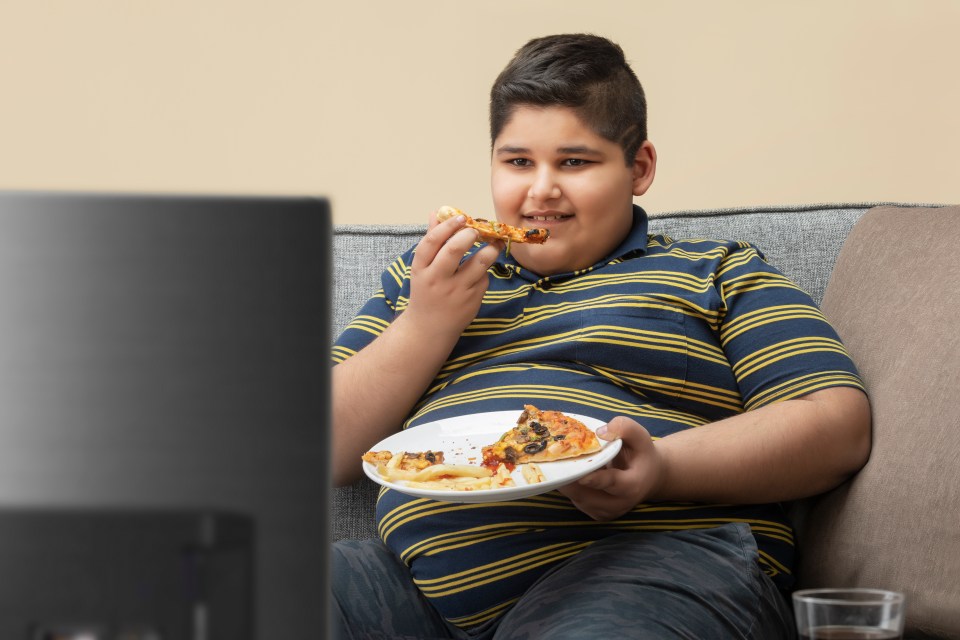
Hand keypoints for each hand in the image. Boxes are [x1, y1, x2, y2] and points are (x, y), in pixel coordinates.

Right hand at [405, 210, 502, 336]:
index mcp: (421, 268)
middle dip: (469, 235)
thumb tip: (437, 213)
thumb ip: (432, 240)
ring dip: (490, 249)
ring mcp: (456, 291)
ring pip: (479, 263)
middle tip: (477, 230)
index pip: (432, 241)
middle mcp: (437, 279)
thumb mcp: (423, 268)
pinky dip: (485, 271)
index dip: (447, 226)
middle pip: (453, 250)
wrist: (429, 328)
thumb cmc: (427, 291)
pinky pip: (484, 278)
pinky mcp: (472, 300)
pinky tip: (482, 270)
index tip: (461, 218)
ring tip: (495, 243)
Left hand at [557, 417, 662, 520]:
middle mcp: (620, 504)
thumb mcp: (640, 436)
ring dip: (567, 483)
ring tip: (560, 465)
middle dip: (570, 479)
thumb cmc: (642, 454)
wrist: (649, 477)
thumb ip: (624, 428)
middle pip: (587, 495)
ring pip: (578, 499)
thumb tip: (599, 432)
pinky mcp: (597, 515)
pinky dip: (570, 488)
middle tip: (554, 462)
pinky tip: (570, 472)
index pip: (611, 483)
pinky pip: (577, 501)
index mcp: (633, 485)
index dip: (595, 479)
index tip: (580, 474)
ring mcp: (607, 512)